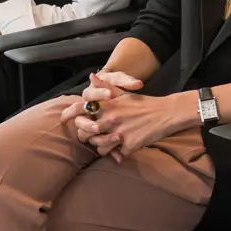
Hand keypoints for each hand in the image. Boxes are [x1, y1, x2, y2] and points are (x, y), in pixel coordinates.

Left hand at [66, 78, 194, 161]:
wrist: (166, 113)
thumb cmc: (144, 103)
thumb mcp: (124, 93)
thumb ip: (105, 86)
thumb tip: (91, 76)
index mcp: (107, 105)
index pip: (80, 110)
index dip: (68, 115)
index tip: (63, 119)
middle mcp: (110, 118)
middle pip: (85, 133)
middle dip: (86, 136)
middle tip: (90, 136)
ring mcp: (119, 133)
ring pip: (98, 147)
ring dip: (101, 147)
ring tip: (107, 144)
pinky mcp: (129, 145)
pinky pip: (115, 154)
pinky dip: (118, 155)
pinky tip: (122, 151)